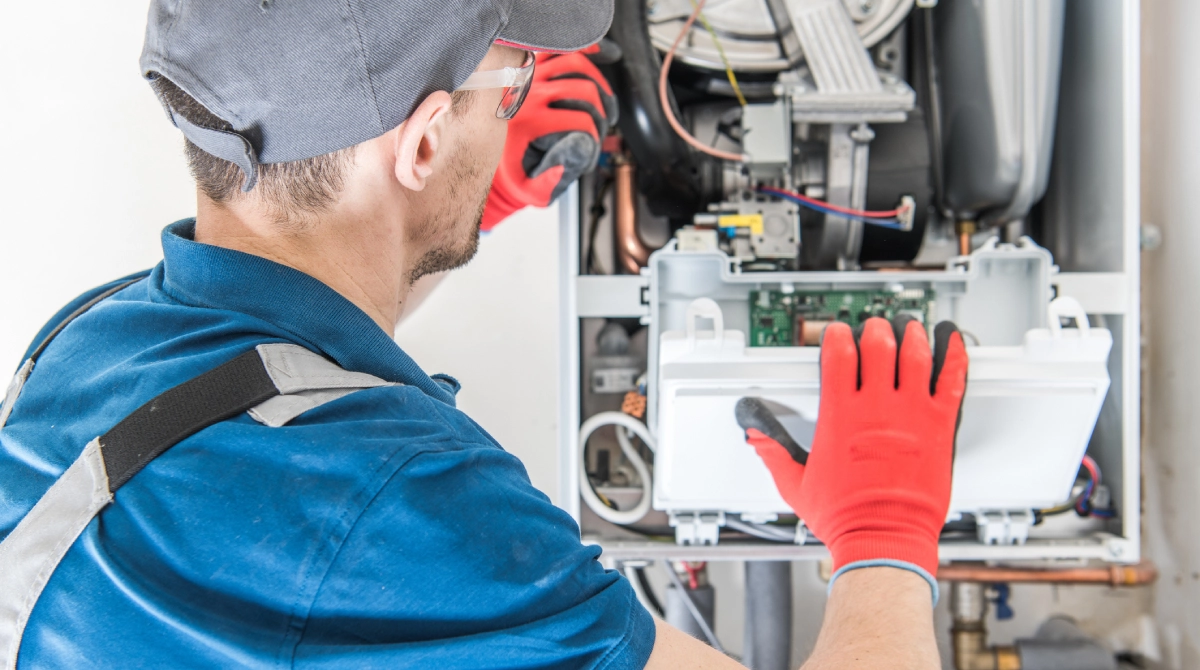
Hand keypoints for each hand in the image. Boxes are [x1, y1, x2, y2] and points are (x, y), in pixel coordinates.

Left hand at [481, 50, 616, 230]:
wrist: (483, 149)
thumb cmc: (510, 168)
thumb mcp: (527, 187)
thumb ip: (549, 183)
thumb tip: (570, 163)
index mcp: (529, 122)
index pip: (580, 120)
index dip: (596, 135)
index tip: (593, 145)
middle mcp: (528, 94)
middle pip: (584, 89)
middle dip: (601, 111)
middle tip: (601, 126)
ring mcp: (530, 75)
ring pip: (575, 63)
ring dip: (597, 82)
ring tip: (601, 102)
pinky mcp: (531, 65)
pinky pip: (559, 48)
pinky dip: (581, 50)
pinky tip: (596, 58)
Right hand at [736, 316, 967, 595]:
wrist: (884, 539)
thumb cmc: (845, 517)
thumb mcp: (796, 484)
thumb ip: (774, 453)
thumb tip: (756, 437)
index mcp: (840, 416)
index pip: (838, 355)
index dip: (836, 336)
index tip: (837, 334)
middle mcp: (876, 408)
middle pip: (878, 345)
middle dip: (875, 330)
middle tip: (875, 328)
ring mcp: (911, 414)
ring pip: (915, 355)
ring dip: (911, 335)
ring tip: (909, 327)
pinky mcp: (939, 427)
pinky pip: (952, 381)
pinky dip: (953, 356)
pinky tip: (952, 342)